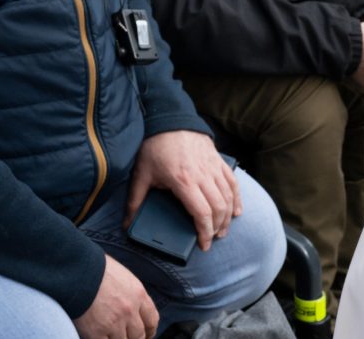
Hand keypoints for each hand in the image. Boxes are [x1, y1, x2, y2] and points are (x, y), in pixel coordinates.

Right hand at [74, 255, 156, 338]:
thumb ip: (128, 291)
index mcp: (137, 294)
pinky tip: (99, 337)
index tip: (147, 334)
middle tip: (129, 337)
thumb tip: (129, 301)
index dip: (150, 331)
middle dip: (135, 338)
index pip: (152, 319)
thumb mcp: (120, 274)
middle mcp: (129, 311)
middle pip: (139, 335)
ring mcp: (114, 323)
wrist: (75, 269)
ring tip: (111, 335)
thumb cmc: (94, 267)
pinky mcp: (96, 332)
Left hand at [127, 130, 239, 251]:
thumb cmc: (155, 145)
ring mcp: (212, 167)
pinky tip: (236, 211)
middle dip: (217, 228)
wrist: (169, 117)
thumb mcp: (141, 174)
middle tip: (211, 239)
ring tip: (222, 229)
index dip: (205, 232)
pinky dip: (237, 198)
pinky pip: (232, 182)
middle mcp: (202, 175)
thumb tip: (127, 225)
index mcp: (183, 181)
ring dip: (228, 216)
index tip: (204, 244)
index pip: (202, 213)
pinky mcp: (218, 160)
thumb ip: (135, 201)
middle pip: (218, 208)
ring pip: (228, 197)